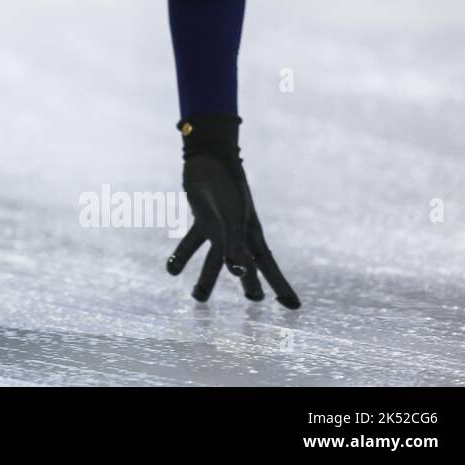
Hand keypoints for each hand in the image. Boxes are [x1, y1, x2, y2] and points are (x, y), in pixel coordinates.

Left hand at [166, 114, 300, 308]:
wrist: (209, 158)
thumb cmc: (226, 186)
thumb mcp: (232, 217)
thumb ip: (234, 244)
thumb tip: (239, 272)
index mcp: (252, 234)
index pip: (269, 267)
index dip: (281, 287)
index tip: (294, 306)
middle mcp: (237, 234)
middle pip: (247, 266)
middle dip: (251, 284)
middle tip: (255, 300)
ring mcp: (219, 228)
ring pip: (213, 260)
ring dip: (206, 279)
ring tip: (197, 298)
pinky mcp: (202, 220)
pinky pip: (191, 243)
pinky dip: (181, 256)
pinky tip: (171, 270)